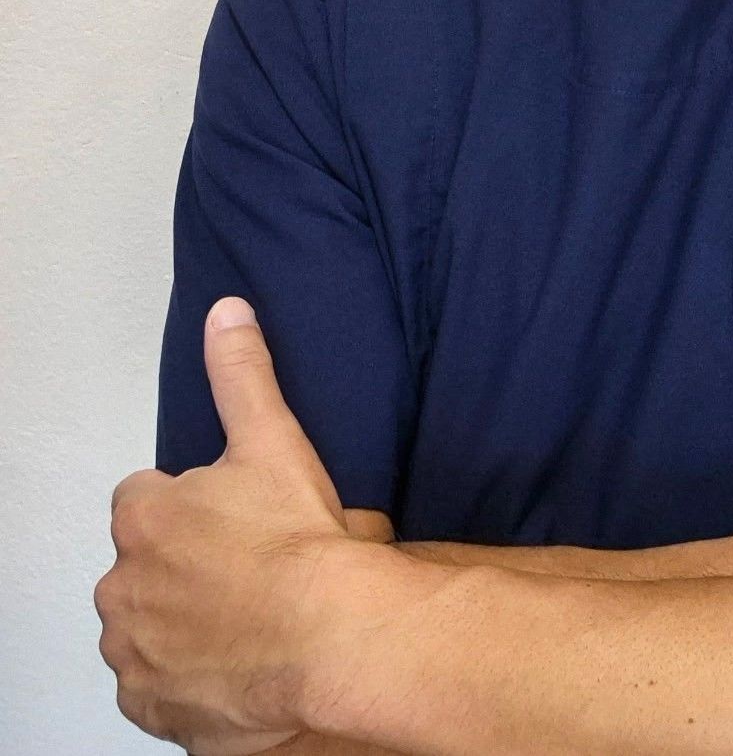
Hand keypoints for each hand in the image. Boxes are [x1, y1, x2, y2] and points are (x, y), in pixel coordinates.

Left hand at [94, 297, 353, 754]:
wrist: (328, 640)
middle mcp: (122, 587)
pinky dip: (188, 676)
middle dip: (186, 564)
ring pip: (149, 626)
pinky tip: (237, 661)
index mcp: (144, 519)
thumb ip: (242, 372)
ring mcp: (135, 653)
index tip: (235, 516)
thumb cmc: (299, 543)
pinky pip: (159, 686)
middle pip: (146, 565)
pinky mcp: (152, 705)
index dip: (193, 505)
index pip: (147, 499)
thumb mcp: (274, 439)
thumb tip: (226, 310)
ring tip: (252, 615)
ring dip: (184, 620)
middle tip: (252, 565)